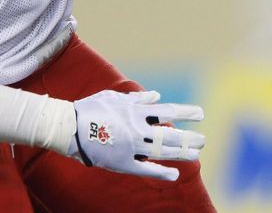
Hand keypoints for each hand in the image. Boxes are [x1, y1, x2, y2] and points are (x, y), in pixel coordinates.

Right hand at [68, 90, 204, 180]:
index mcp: (136, 111)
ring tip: (196, 154)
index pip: (167, 111)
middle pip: (169, 134)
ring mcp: (131, 146)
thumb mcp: (115, 97)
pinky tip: (174, 175)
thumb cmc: (91, 109)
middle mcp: (137, 128)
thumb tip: (157, 96)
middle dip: (188, 138)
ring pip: (161, 151)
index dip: (185, 113)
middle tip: (203, 140)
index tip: (200, 114)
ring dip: (181, 153)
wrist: (68, 127)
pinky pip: (146, 169)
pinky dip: (161, 172)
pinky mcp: (122, 162)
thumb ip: (138, 98)